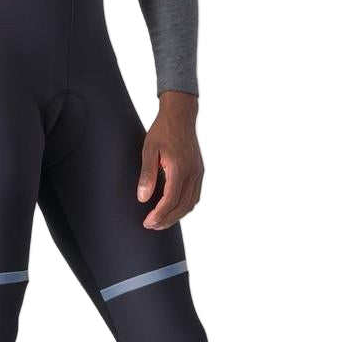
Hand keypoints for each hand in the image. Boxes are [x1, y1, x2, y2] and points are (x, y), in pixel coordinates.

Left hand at [138, 91, 202, 229]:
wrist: (180, 116)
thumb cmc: (162, 131)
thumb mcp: (149, 151)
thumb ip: (147, 175)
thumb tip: (142, 198)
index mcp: (180, 169)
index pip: (170, 200)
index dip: (159, 215)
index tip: (147, 222)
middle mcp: (192, 173)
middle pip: (182, 206)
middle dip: (167, 220)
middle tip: (151, 226)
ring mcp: (198, 172)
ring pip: (191, 203)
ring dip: (177, 216)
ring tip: (161, 221)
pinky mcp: (199, 171)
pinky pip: (195, 195)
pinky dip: (184, 206)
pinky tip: (174, 208)